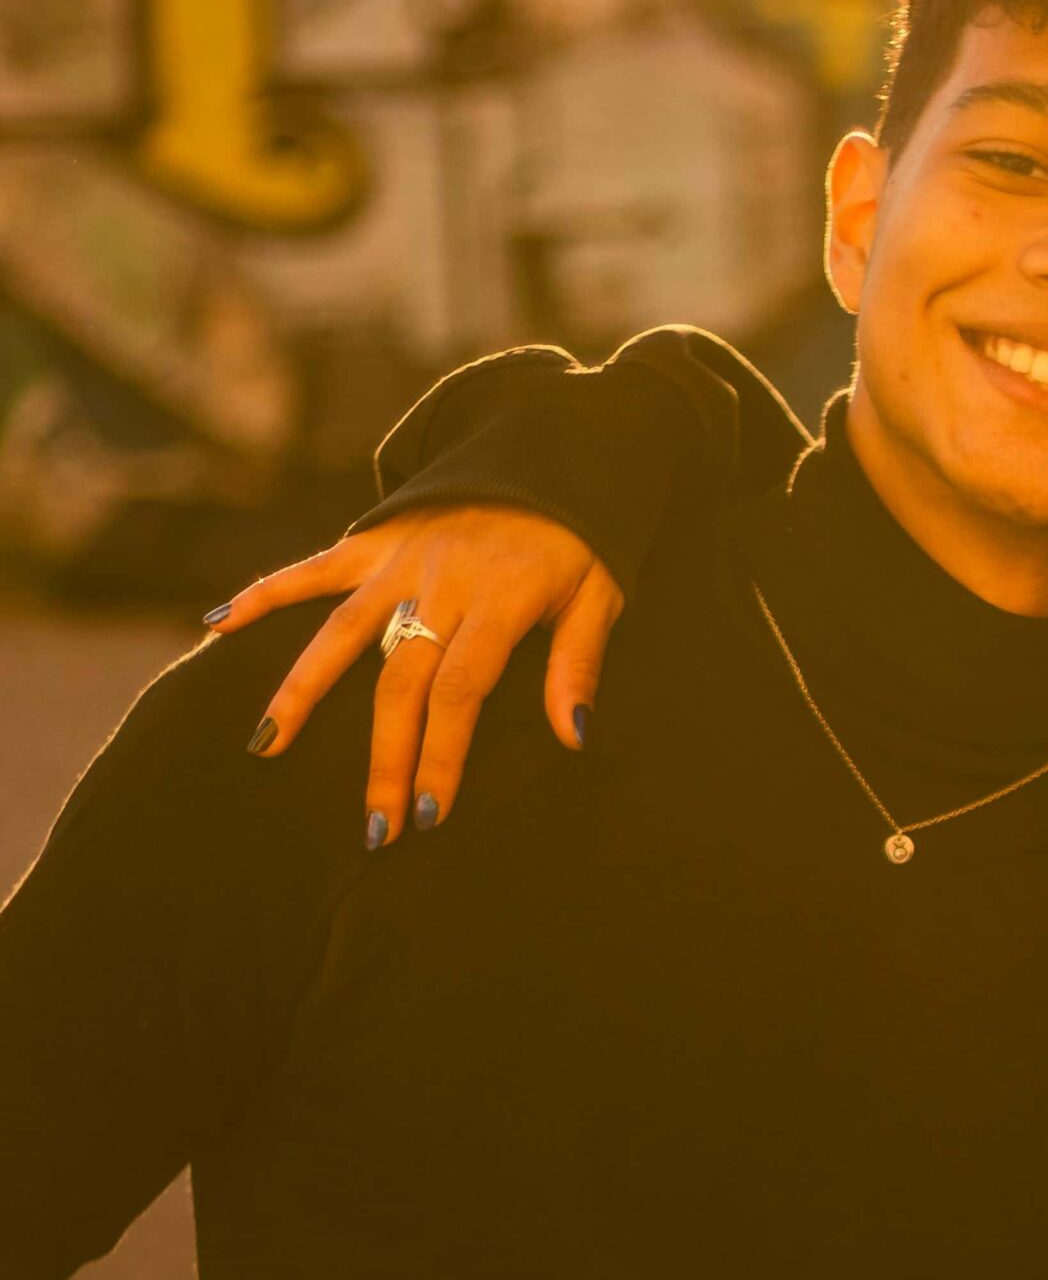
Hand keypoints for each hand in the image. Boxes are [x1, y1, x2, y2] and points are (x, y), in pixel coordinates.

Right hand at [208, 504, 622, 848]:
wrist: (550, 452)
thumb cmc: (578, 538)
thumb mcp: (600, 593)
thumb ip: (579, 663)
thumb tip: (575, 736)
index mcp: (499, 601)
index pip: (460, 692)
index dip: (441, 754)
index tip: (428, 813)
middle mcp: (440, 583)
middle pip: (399, 682)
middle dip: (385, 758)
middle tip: (375, 827)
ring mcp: (399, 560)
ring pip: (339, 633)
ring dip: (302, 692)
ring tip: (268, 747)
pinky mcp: (374, 540)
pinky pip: (311, 569)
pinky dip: (262, 593)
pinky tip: (216, 624)